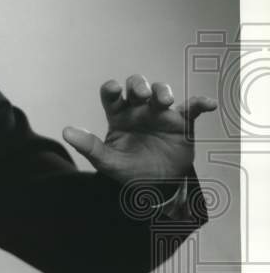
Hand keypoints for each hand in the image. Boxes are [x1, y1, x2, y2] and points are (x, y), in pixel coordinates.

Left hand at [61, 75, 216, 183]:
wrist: (156, 187)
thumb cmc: (128, 171)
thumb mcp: (107, 161)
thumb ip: (88, 146)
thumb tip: (66, 131)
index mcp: (118, 116)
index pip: (112, 95)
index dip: (113, 88)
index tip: (115, 89)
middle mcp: (138, 110)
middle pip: (137, 86)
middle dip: (139, 85)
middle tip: (141, 95)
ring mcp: (160, 115)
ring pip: (162, 92)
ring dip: (163, 91)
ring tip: (164, 101)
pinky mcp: (181, 123)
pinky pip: (192, 108)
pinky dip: (200, 103)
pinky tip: (207, 104)